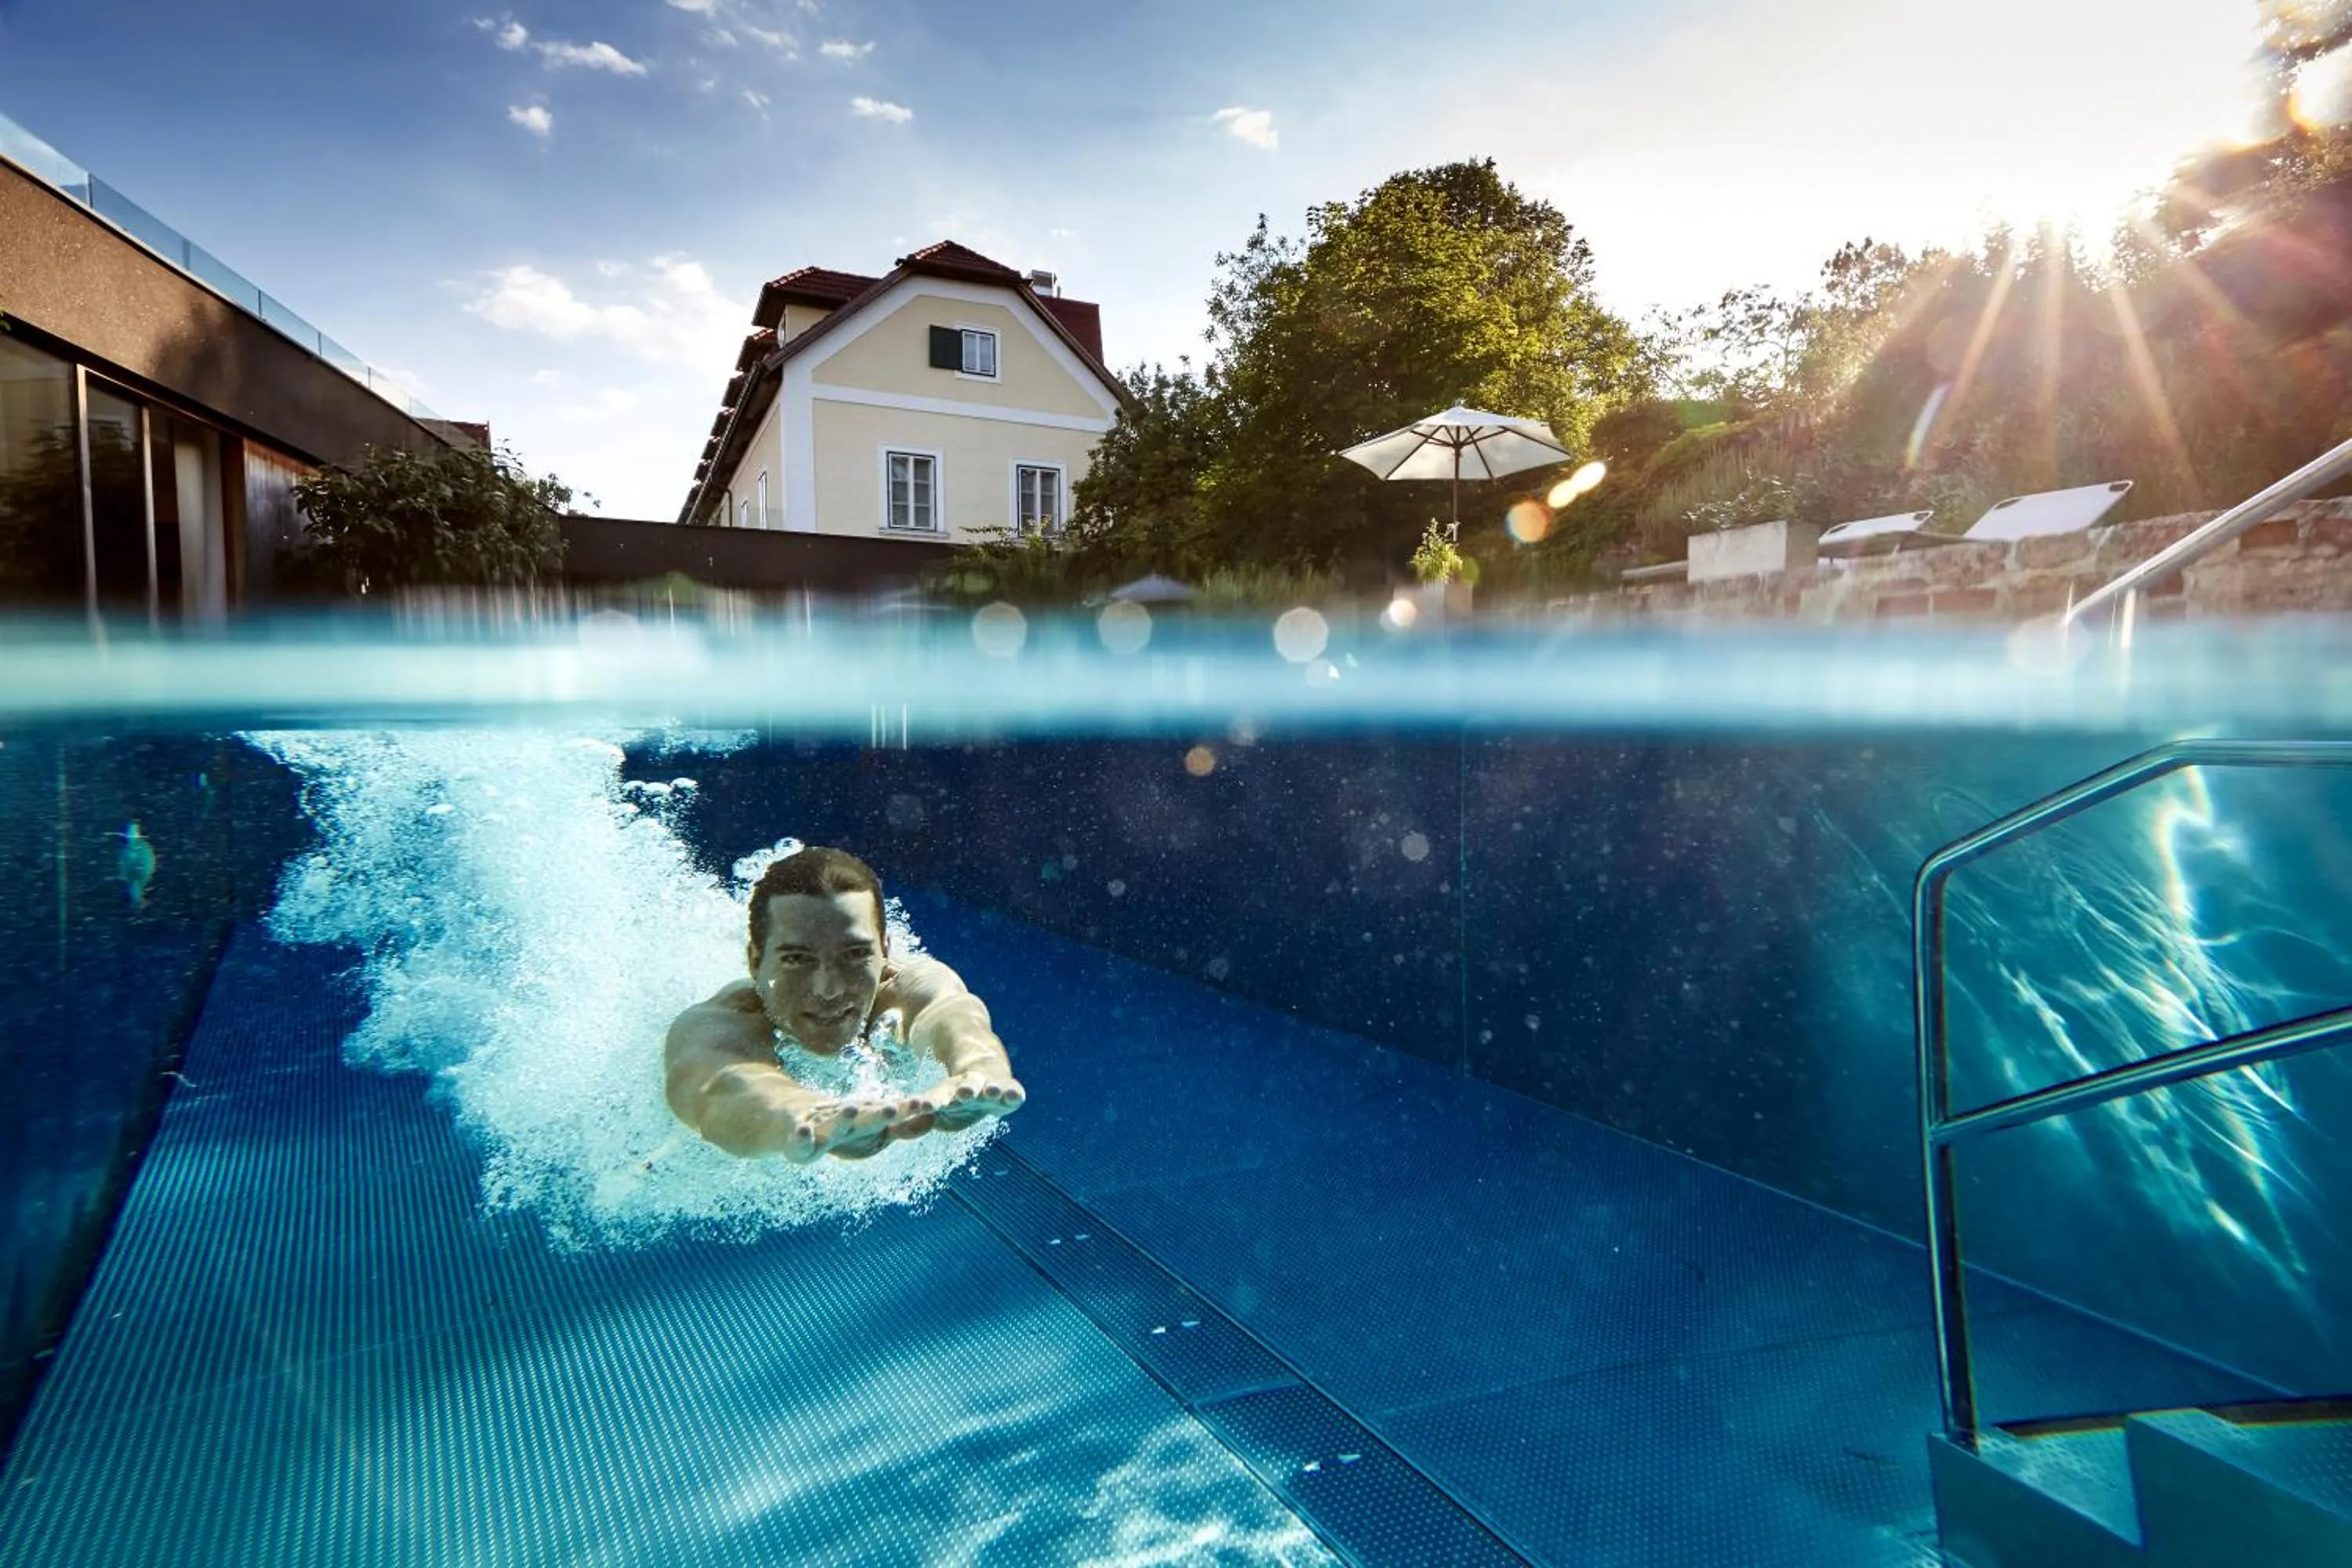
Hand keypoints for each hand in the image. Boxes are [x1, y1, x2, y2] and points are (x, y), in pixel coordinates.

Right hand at [781, 1094, 927, 1162]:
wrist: (796, 1116)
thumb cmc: (844, 1125)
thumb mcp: (875, 1130)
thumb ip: (903, 1128)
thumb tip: (933, 1120)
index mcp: (866, 1119)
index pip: (890, 1113)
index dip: (906, 1110)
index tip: (925, 1104)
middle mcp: (846, 1120)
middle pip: (865, 1118)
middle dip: (879, 1114)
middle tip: (892, 1108)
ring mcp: (822, 1128)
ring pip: (833, 1124)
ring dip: (842, 1117)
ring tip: (850, 1109)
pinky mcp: (799, 1140)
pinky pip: (800, 1141)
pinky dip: (801, 1136)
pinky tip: (803, 1131)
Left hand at [919, 1071, 1025, 1132]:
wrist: (985, 1068)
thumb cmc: (956, 1098)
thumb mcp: (939, 1107)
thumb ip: (921, 1119)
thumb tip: (897, 1128)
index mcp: (948, 1092)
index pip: (937, 1097)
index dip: (929, 1102)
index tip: (920, 1106)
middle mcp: (968, 1086)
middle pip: (965, 1087)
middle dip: (964, 1091)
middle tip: (963, 1094)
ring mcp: (989, 1085)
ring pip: (989, 1086)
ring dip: (990, 1089)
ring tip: (993, 1091)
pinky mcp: (1009, 1087)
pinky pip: (1012, 1090)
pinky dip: (1014, 1093)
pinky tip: (1016, 1096)